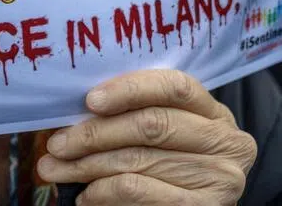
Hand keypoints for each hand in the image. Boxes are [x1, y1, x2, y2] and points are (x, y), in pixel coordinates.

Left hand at [37, 69, 256, 204]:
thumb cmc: (176, 163)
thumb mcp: (172, 132)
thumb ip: (141, 114)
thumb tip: (78, 112)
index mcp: (215, 112)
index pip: (174, 87)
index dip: (129, 89)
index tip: (89, 100)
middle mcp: (225, 142)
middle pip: (150, 125)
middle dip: (95, 133)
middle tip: (56, 143)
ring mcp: (219, 178)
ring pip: (137, 161)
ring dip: (87, 166)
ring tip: (56, 169)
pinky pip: (138, 191)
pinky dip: (103, 192)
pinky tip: (86, 195)